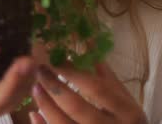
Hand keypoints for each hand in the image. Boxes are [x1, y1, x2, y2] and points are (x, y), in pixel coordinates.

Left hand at [29, 62, 147, 123]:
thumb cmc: (127, 121)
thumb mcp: (125, 101)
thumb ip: (107, 77)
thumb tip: (89, 44)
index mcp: (128, 112)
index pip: (97, 89)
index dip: (74, 74)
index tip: (55, 60)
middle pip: (77, 107)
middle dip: (54, 87)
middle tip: (40, 71)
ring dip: (45, 105)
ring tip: (35, 89)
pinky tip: (34, 113)